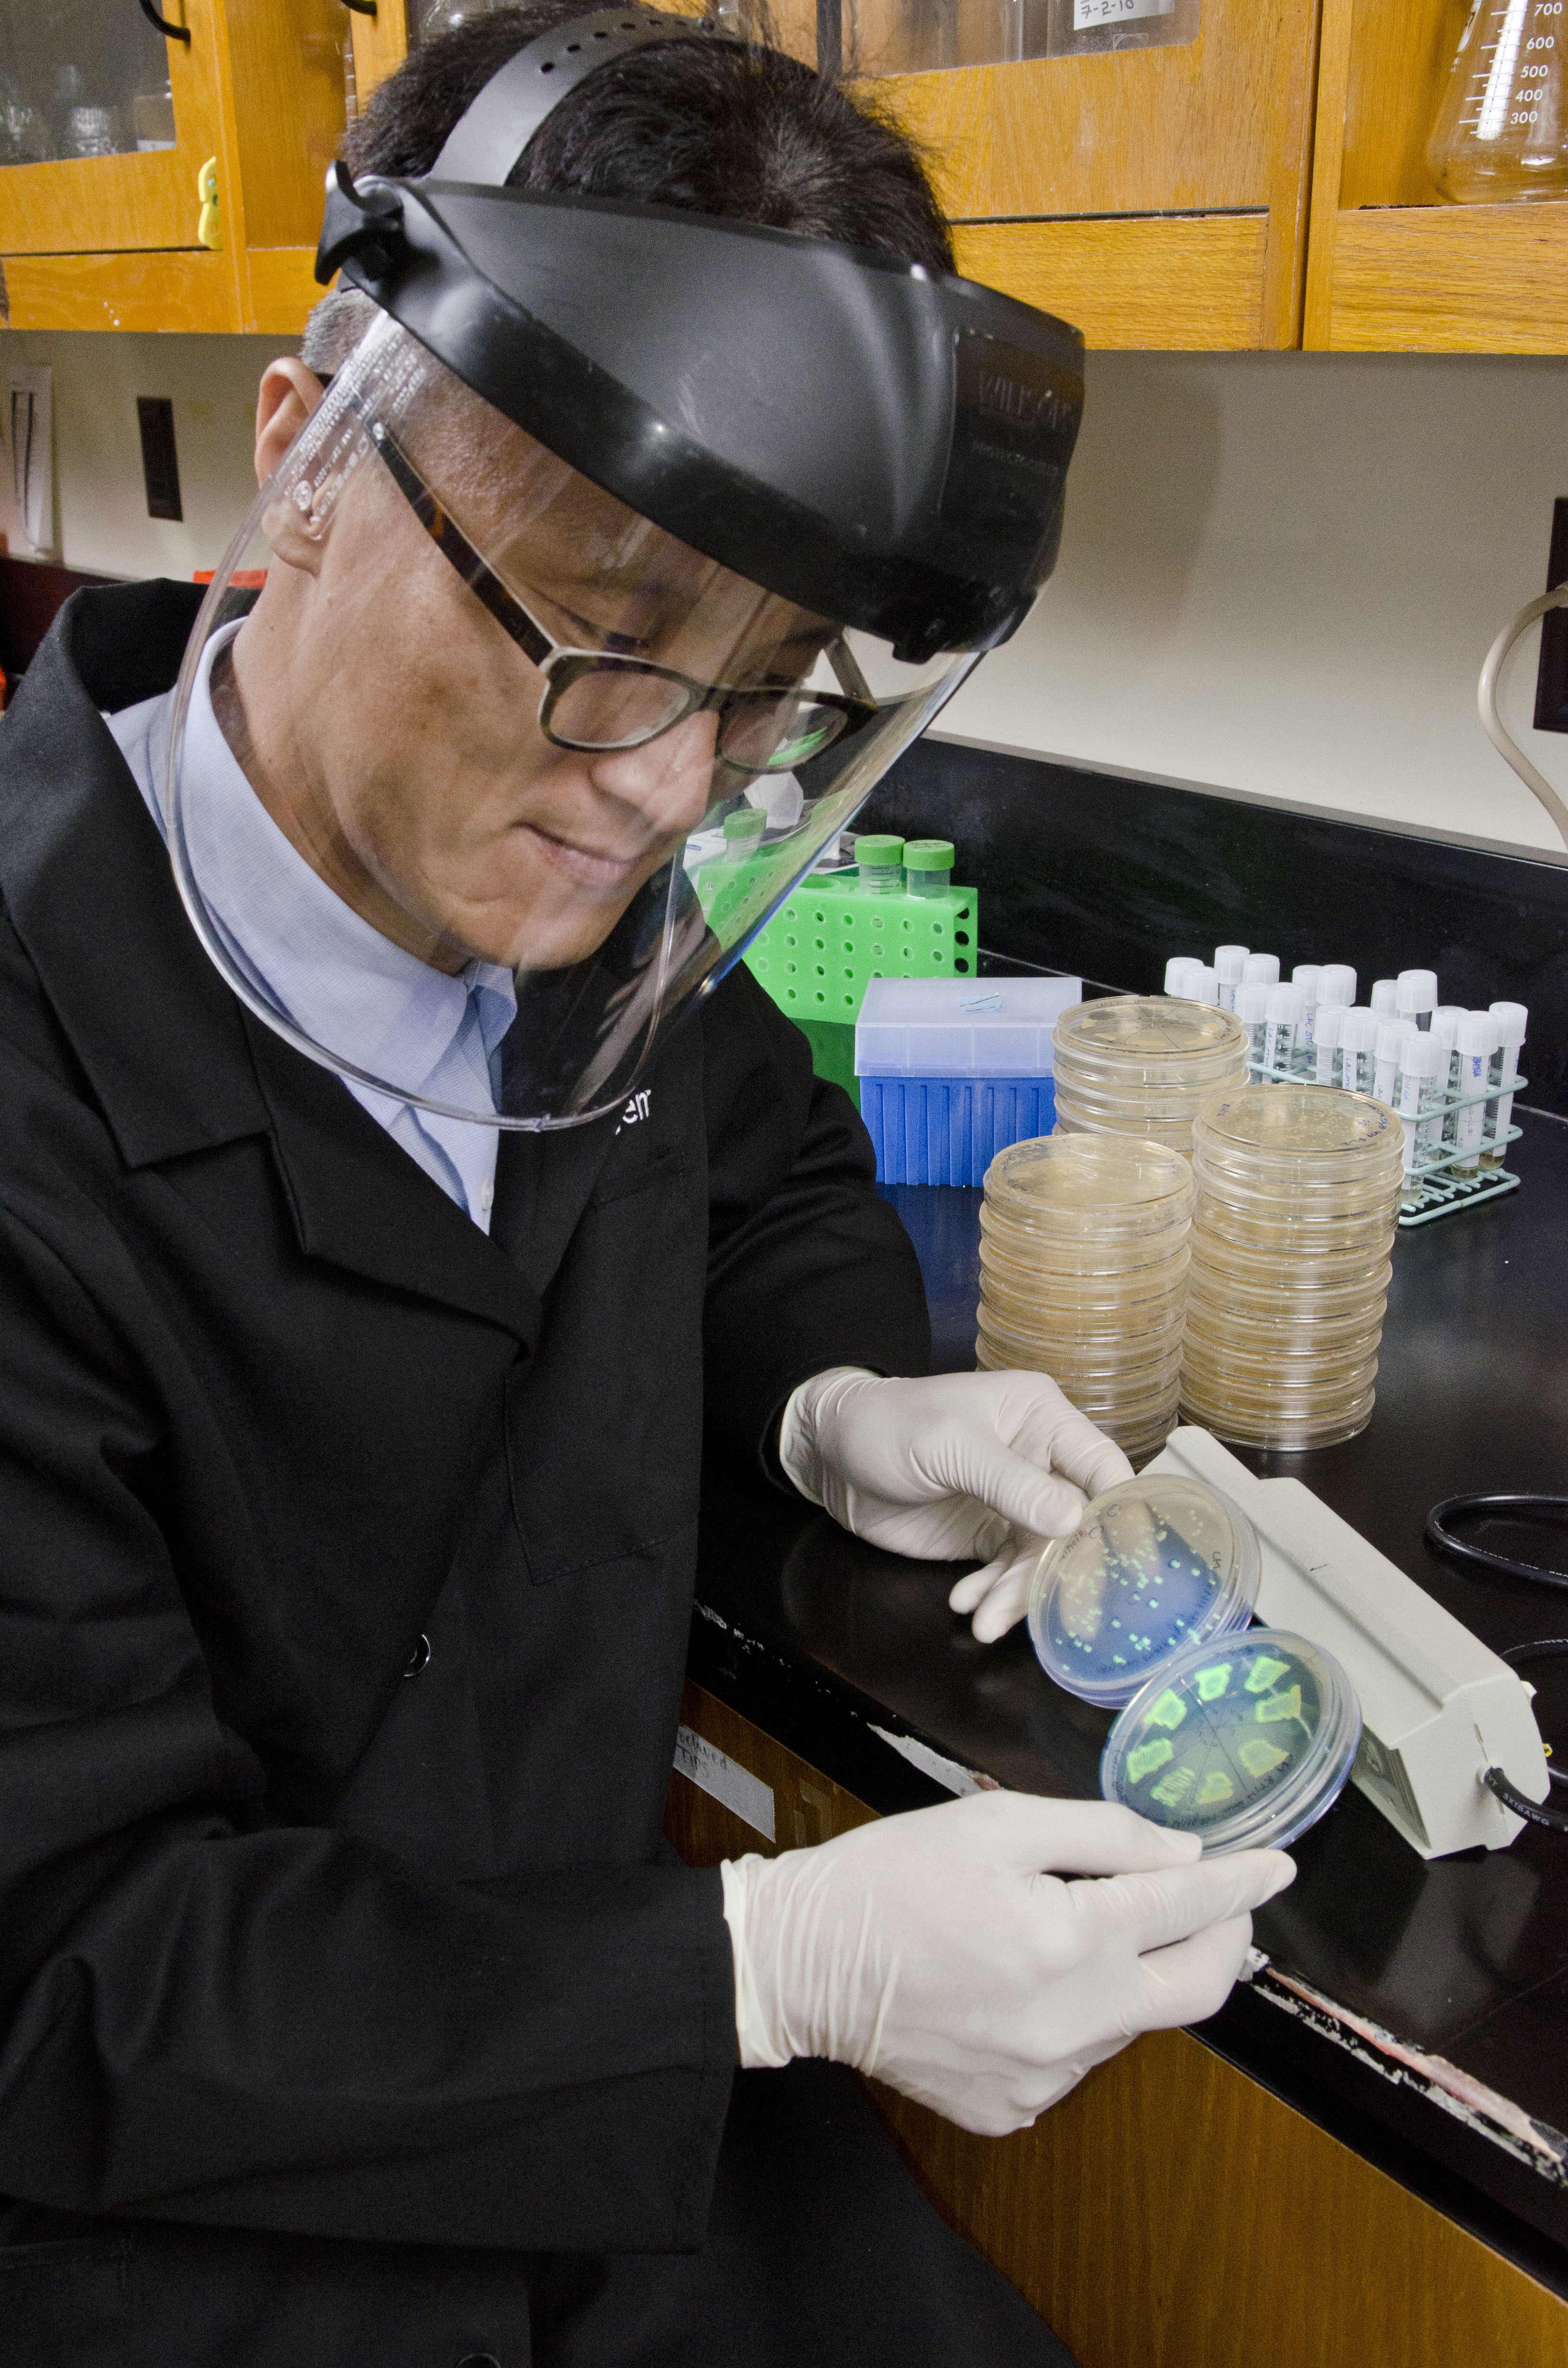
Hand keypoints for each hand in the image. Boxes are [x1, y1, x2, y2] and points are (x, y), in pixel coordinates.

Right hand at [722, 1791, 1293, 2135]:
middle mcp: (1067, 2022)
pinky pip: (1077, 2057)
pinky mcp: (1012, 2106)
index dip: (1240, 1881)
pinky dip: (1077, 2014)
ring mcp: (1041, 2076)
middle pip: (1195, 1989)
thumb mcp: (995, 1822)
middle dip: (1224, 1939)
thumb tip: (1181, 1856)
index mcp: (1065, 1940)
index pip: (1187, 1906)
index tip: (1275, 1866)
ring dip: (1133, 1972)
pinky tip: (1027, 1979)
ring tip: (1080, 1926)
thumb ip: (1101, 1835)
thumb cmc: (889, 1879)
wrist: (801, 1965)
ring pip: (1132, 2020)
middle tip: (1223, 1903)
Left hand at [779, 1367, 1132, 1640]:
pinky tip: (965, 1603)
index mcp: (1042, 1418)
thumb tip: (1076, 1522)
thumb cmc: (889, 1424)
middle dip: (1061, 1571)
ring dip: (1018, 1595)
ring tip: (984, 1619)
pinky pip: (1006, 1574)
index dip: (1120, 1513)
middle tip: (1057, 1615)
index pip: (1103, 1466)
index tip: (1128, 1565)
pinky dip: (991, 1595)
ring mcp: (1014, 1503)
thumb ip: (1012, 1482)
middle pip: (1076, 1526)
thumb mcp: (951, 1445)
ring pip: (1042, 1558)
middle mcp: (1039, 1460)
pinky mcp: (986, 1535)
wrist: (831, 1453)